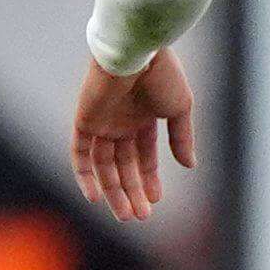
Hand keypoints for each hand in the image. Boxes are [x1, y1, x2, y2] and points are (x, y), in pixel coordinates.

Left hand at [71, 50, 195, 222]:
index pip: (143, 155)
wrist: (137, 52)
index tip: (156, 201)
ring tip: (126, 214)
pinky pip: (80, 154)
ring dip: (114, 190)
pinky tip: (95, 197)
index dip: (148, 179)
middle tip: (140, 217)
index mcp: (143, 117)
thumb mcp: (180, 109)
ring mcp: (101, 122)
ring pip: (104, 165)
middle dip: (132, 191)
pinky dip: (85, 175)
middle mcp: (120, 122)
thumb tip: (190, 165)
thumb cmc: (163, 74)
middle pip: (123, 165)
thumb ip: (182, 138)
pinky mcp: (84, 121)